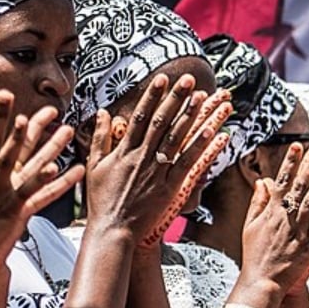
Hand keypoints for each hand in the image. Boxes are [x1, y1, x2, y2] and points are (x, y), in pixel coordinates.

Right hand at [0, 84, 84, 275]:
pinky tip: (62, 168)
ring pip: (28, 162)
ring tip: (61, 127)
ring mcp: (0, 192)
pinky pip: (37, 194)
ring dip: (47, 144)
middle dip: (13, 118)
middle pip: (3, 141)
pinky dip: (50, 182)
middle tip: (21, 97)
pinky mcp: (11, 210)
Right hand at [84, 75, 230, 245]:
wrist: (112, 229)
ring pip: (177, 139)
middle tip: (189, 79)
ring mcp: (157, 171)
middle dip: (176, 99)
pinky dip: (201, 147)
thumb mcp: (94, 165)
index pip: (140, 116)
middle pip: (162, 122)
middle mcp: (141, 157)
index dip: (153, 96)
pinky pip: (188, 164)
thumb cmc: (101, 199)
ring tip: (204, 98)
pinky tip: (214, 133)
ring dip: (191, 116)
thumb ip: (100, 137)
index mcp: (123, 150)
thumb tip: (103, 112)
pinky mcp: (170, 187)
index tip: (162, 78)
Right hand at [239, 144, 308, 294]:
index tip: (300, 145)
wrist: (262, 281)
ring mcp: (300, 230)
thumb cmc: (255, 254)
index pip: (283, 180)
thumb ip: (258, 201)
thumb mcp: (251, 225)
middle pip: (303, 186)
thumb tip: (263, 180)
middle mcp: (287, 217)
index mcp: (272, 210)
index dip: (292, 162)